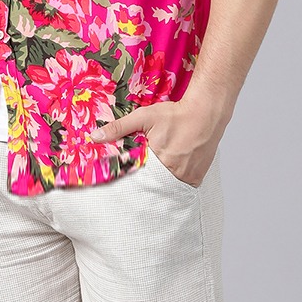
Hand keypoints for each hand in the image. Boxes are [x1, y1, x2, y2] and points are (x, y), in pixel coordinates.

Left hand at [89, 95, 228, 186]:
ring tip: (157, 173)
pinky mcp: (197, 177)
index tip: (123, 178)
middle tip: (140, 177)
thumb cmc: (176, 114)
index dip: (129, 178)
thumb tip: (95, 137)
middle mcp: (174, 173)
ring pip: (167, 188)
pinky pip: (181, 186)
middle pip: (152, 185)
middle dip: (145, 182)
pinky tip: (171, 171)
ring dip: (160, 183)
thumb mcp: (144, 117)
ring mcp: (187, 177)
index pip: (136, 179)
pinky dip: (175, 182)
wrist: (206, 112)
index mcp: (158, 161)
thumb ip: (119, 128)